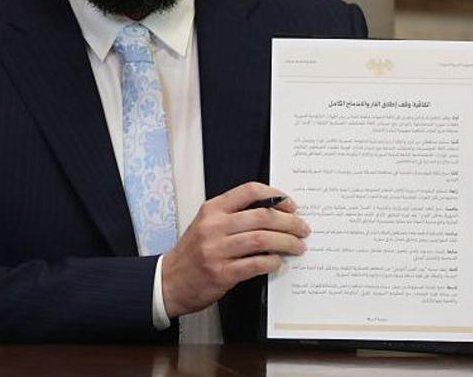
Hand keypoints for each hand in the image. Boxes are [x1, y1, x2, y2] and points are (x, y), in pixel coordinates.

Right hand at [161, 182, 309, 317]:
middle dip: (289, 222)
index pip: (249, 191)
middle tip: (303, 228)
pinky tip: (278, 262)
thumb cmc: (193, 252)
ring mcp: (217, 250)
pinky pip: (255, 264)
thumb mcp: (207, 223)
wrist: (169, 280)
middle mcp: (214, 227)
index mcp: (212, 209)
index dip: (275, 195)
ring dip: (286, 243)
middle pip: (262, 217)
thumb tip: (274, 212)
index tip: (290, 204)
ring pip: (262, 240)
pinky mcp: (221, 273)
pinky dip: (272, 262)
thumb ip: (234, 215)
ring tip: (297, 246)